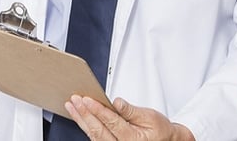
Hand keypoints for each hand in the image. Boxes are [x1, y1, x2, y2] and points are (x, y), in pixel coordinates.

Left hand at [63, 95, 193, 140]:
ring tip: (72, 106)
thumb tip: (118, 102)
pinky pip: (94, 137)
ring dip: (81, 119)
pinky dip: (85, 125)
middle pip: (99, 130)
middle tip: (76, 100)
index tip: (87, 100)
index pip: (112, 123)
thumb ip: (132, 111)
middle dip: (85, 114)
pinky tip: (78, 116)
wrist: (164, 140)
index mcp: (132, 139)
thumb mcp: (150, 117)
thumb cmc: (159, 130)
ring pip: (93, 135)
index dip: (98, 110)